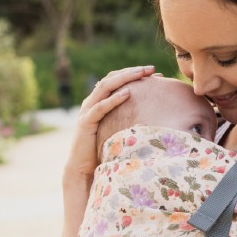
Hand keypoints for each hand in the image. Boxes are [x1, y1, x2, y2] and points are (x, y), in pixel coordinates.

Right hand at [65, 66, 155, 181]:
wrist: (82, 168)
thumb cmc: (103, 151)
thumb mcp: (117, 130)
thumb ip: (127, 119)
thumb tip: (151, 116)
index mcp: (99, 102)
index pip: (116, 80)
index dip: (134, 74)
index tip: (154, 73)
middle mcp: (92, 102)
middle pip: (111, 78)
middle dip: (132, 71)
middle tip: (151, 68)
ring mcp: (87, 111)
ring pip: (105, 87)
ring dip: (124, 78)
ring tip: (141, 74)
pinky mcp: (86, 123)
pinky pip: (100, 108)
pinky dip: (114, 99)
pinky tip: (128, 93)